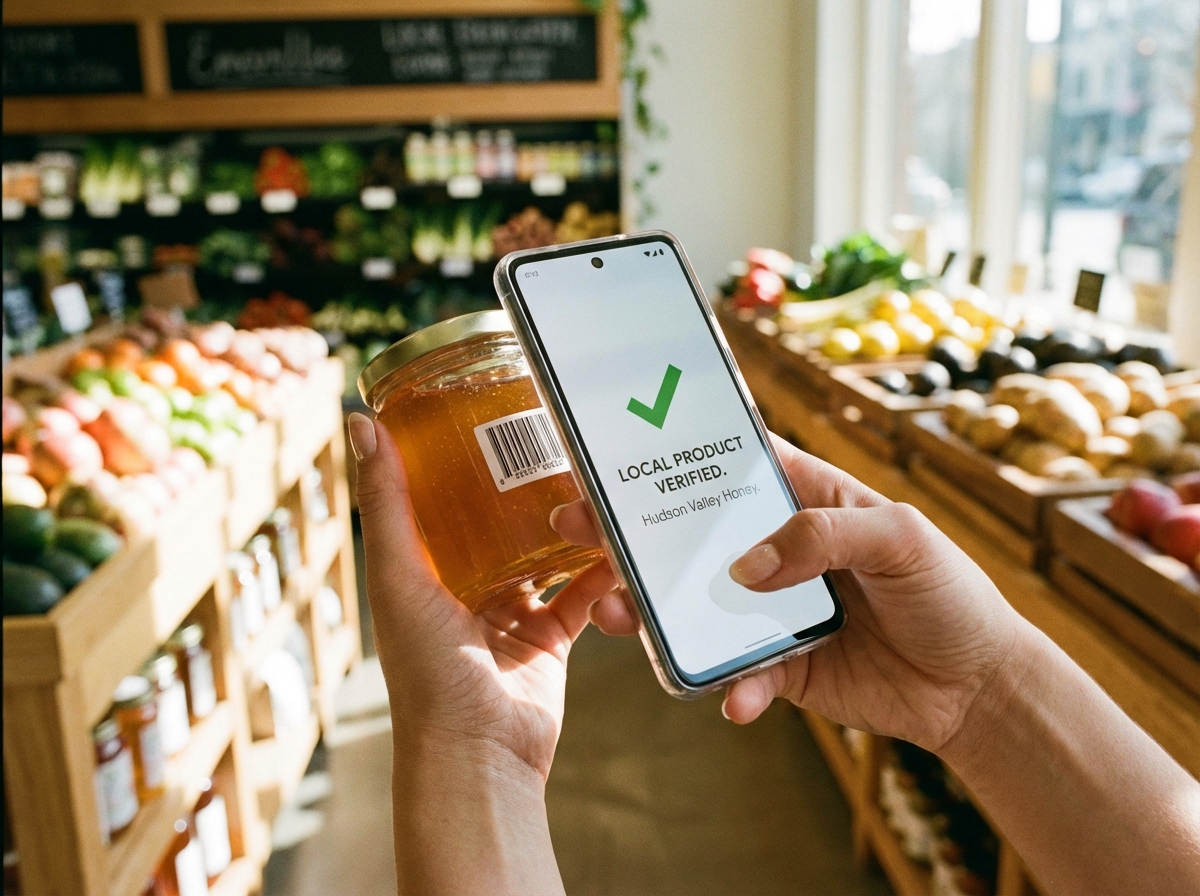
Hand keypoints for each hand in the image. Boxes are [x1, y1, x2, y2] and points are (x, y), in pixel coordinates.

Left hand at [349, 412, 613, 778]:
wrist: (481, 754)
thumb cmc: (427, 675)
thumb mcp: (401, 579)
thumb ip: (387, 507)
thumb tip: (362, 424)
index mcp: (425, 572)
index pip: (442, 500)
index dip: (460, 458)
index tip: (488, 408)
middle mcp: (466, 588)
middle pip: (500, 522)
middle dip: (528, 486)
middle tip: (558, 440)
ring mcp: (512, 613)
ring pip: (548, 553)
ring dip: (571, 524)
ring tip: (595, 483)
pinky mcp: (552, 638)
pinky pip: (582, 593)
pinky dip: (603, 574)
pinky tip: (622, 545)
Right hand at [550, 434, 1027, 754]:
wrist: (975, 686)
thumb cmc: (947, 590)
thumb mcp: (900, 538)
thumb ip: (823, 536)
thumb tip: (745, 568)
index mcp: (803, 500)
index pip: (729, 470)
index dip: (675, 460)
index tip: (615, 459)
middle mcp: (776, 551)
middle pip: (691, 538)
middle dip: (632, 535)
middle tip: (576, 528)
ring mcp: (771, 611)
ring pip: (696, 607)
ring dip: (652, 614)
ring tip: (618, 617)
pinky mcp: (779, 666)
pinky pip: (737, 673)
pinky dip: (732, 686)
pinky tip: (739, 700)